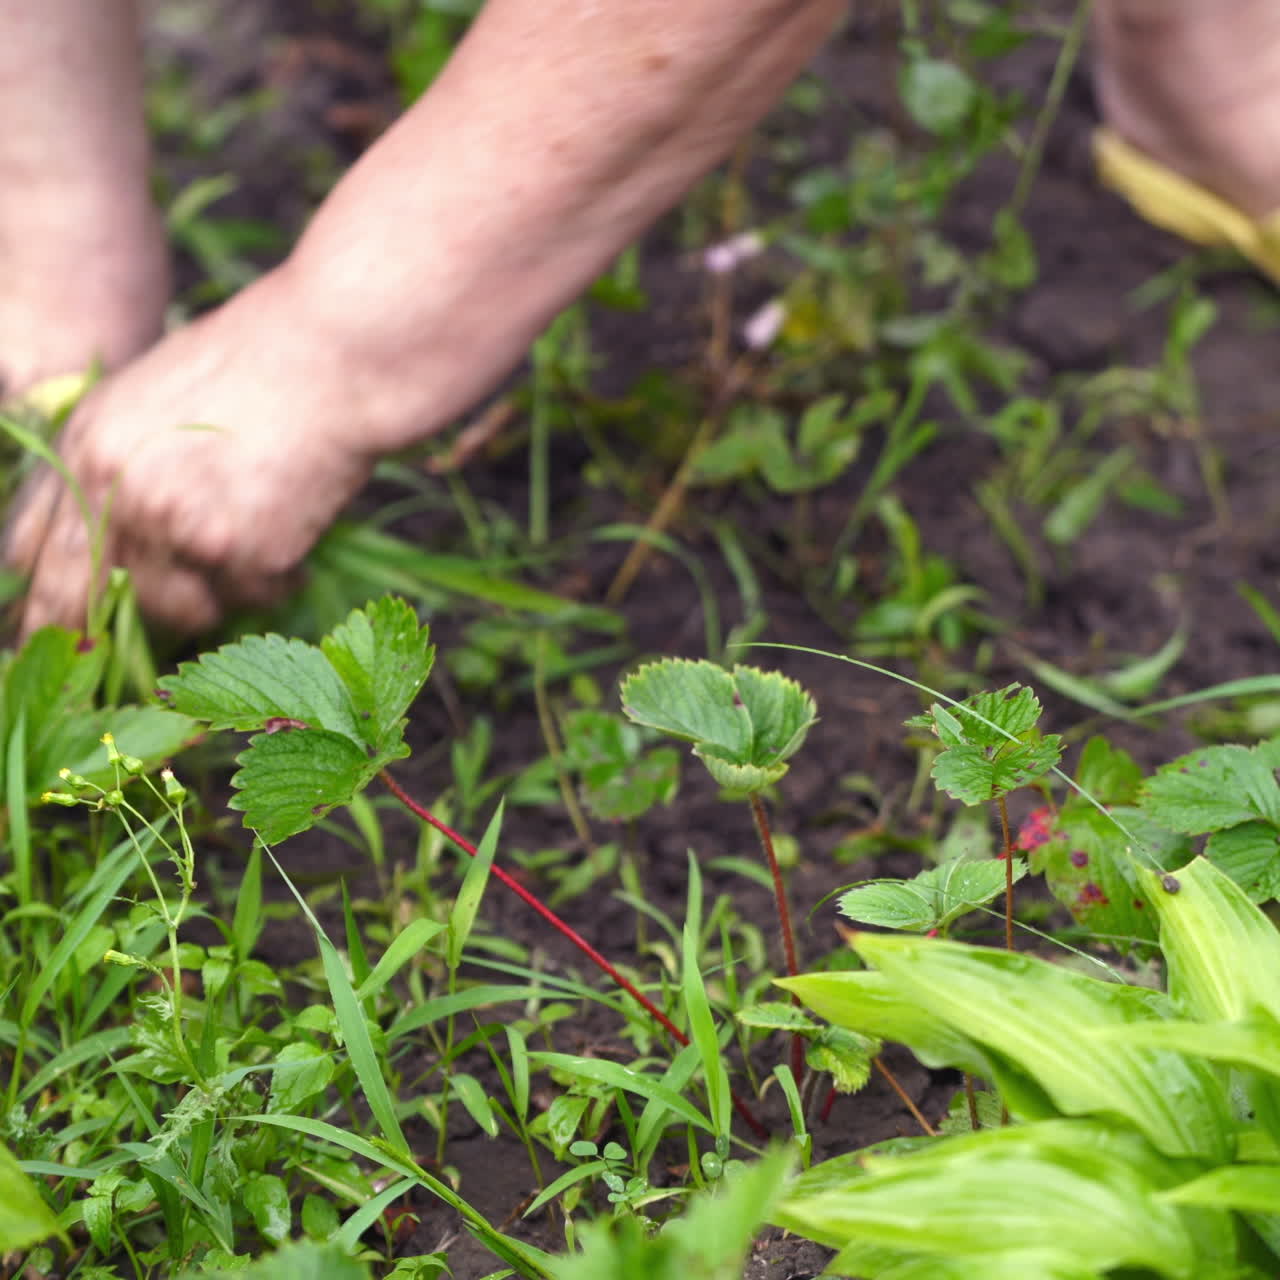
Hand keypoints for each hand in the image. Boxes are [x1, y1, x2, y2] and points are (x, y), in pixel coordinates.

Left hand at [6, 272, 382, 634]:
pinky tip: (293, 528)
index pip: (34, 556)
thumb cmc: (254, 369)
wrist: (330, 359)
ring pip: (182, 610)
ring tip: (251, 543)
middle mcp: (120, 493)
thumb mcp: (147, 402)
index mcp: (86, 451)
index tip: (50, 637)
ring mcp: (180, 526)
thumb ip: (108, 469)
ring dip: (217, 591)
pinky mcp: (242, 551)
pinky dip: (277, 575)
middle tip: (130, 655)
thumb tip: (90, 549)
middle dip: (119, 626)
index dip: (41, 606)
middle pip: (97, 599)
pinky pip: (252, 597)